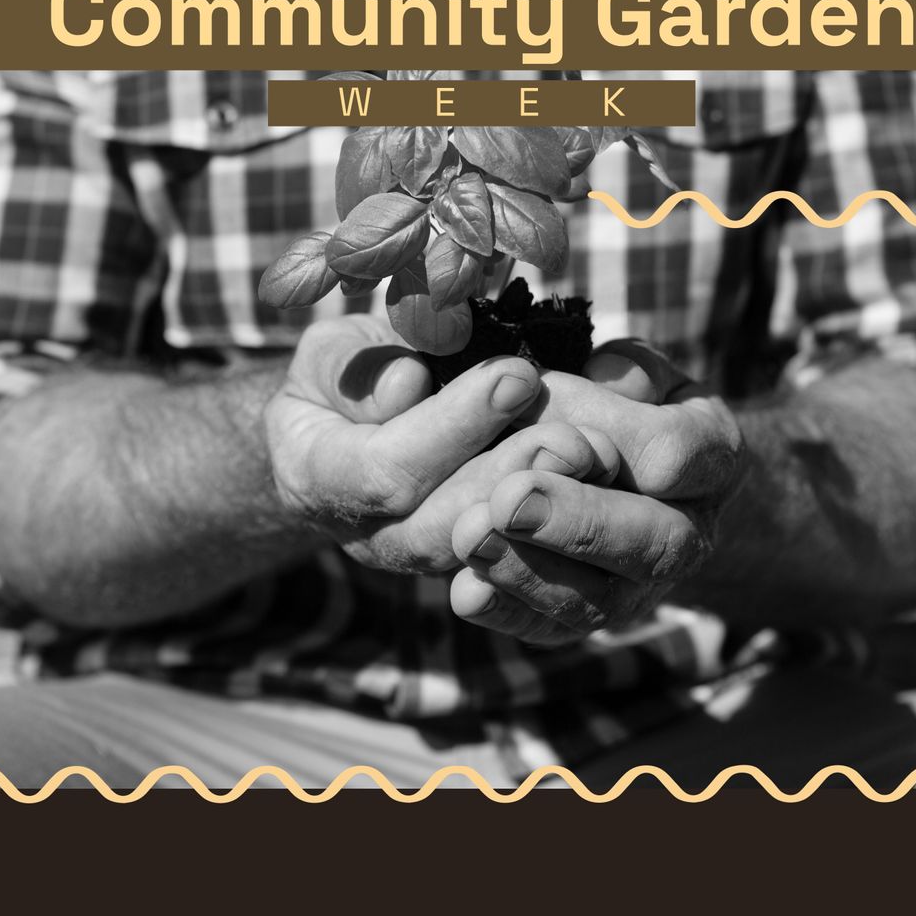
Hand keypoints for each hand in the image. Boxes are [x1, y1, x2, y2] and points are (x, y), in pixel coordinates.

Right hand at [265, 317, 619, 573]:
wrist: (340, 437)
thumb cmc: (339, 379)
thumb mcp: (329, 354)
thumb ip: (353, 368)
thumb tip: (408, 383)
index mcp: (316, 478)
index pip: (386, 470)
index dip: (453, 428)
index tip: (516, 374)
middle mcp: (366, 534)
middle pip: (440, 528)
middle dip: (509, 477)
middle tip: (573, 431)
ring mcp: (418, 557)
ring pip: (484, 554)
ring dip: (541, 506)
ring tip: (594, 454)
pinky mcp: (467, 560)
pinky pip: (513, 558)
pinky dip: (556, 525)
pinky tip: (599, 484)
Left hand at [448, 339, 746, 644]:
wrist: (635, 480)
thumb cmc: (626, 404)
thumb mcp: (634, 371)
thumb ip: (613, 374)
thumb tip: (558, 390)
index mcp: (710, 458)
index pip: (679, 454)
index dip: (616, 436)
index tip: (557, 413)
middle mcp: (690, 534)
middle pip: (653, 542)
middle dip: (577, 521)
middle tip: (511, 498)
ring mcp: (641, 588)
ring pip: (599, 599)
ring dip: (529, 570)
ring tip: (473, 534)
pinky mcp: (586, 619)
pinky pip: (552, 629)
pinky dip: (506, 612)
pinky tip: (465, 589)